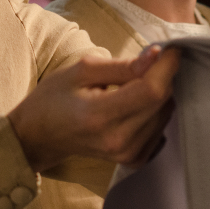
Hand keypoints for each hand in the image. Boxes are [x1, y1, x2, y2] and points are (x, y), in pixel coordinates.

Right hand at [7, 45, 178, 172]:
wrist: (39, 136)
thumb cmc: (54, 98)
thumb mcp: (81, 70)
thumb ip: (122, 65)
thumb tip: (157, 56)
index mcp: (100, 115)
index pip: (151, 90)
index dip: (167, 66)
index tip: (170, 49)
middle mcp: (118, 139)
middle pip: (162, 101)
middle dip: (163, 75)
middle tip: (150, 60)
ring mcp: (127, 154)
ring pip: (165, 113)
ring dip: (159, 92)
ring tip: (136, 82)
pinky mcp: (134, 159)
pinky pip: (160, 127)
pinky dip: (155, 110)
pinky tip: (136, 102)